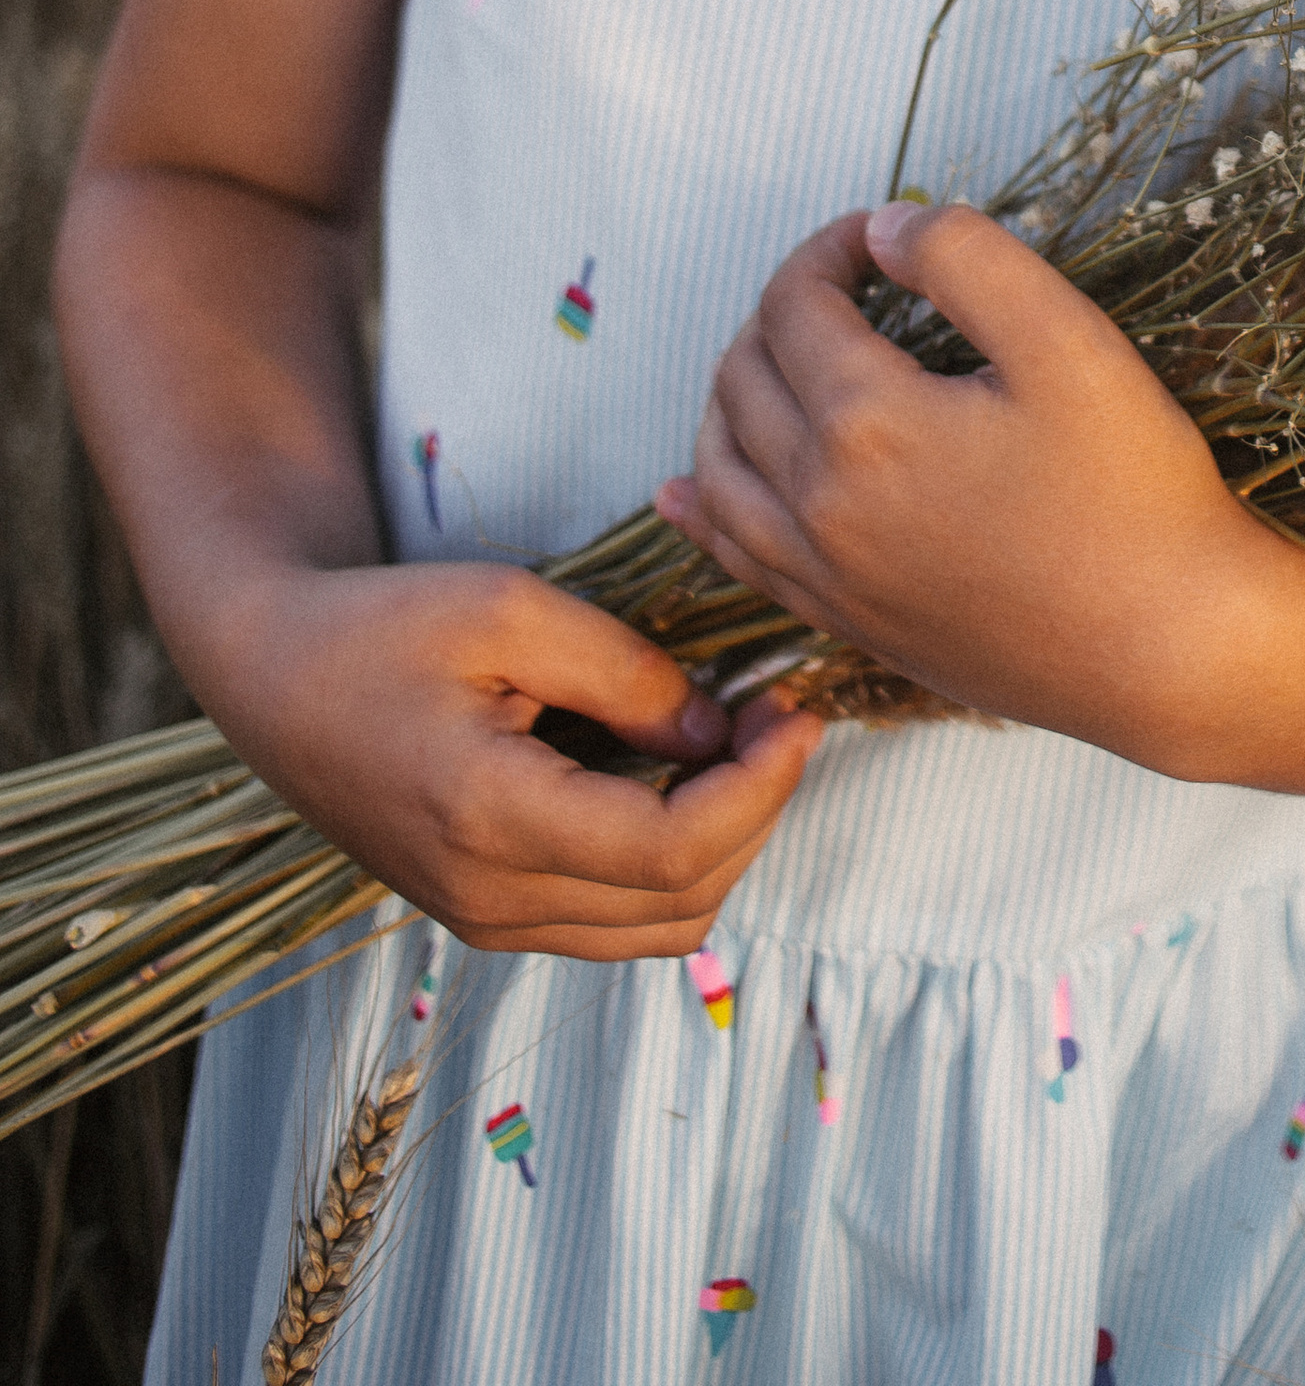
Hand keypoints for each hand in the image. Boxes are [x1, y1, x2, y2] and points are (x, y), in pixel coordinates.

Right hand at [190, 554, 824, 956]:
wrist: (273, 677)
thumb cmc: (381, 626)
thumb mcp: (510, 611)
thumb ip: (625, 675)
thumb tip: (718, 735)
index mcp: (488, 819)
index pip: (670, 852)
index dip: (758, 791)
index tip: (793, 711)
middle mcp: (488, 898)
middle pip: (678, 902)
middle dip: (757, 811)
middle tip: (780, 716)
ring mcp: (484, 919)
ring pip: (654, 929)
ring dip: (722, 846)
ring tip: (744, 746)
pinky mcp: (485, 913)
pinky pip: (612, 922)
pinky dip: (672, 864)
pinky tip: (683, 778)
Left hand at [660, 205, 1277, 762]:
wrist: (1171, 648)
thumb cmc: (1134, 491)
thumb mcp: (1068, 340)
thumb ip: (966, 258)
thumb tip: (883, 228)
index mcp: (865, 422)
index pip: (795, 303)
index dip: (827, 247)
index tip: (882, 233)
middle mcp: (819, 504)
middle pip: (744, 375)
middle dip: (780, 309)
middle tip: (851, 284)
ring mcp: (828, 576)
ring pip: (719, 468)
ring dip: (733, 393)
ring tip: (779, 355)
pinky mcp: (850, 625)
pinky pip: (738, 558)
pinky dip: (704, 507)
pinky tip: (691, 488)